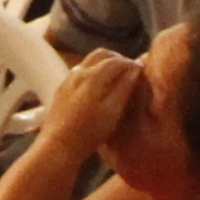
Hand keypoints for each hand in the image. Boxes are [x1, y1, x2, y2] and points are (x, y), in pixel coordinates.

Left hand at [36, 50, 146, 165]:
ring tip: (117, 78)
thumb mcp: (112, 111)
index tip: (141, 69)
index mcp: (92, 76)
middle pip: (100, 54)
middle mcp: (77, 73)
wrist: (58, 146)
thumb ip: (124, 88)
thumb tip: (135, 71)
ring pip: (89, 62)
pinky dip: (93, 72)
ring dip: (105, 64)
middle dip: (117, 58)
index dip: (131, 63)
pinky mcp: (61, 90)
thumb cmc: (89, 132)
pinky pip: (80, 72)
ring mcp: (67, 80)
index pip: (115, 60)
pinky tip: (99, 88)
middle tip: (130, 69)